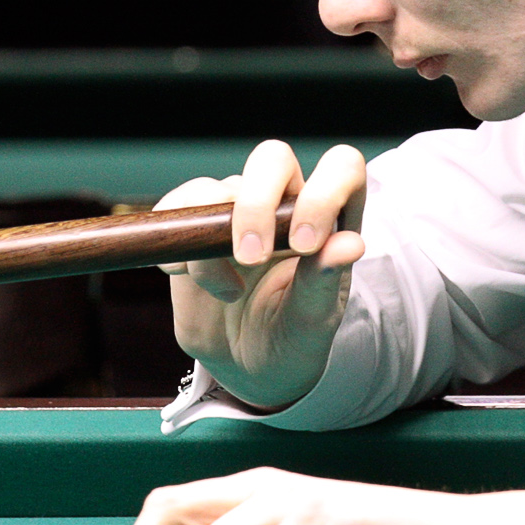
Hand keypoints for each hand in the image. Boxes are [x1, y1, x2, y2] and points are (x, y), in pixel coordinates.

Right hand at [159, 141, 366, 410]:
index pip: (340, 167)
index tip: (305, 246)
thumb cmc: (292, 337)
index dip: (324, 192)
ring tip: (228, 291)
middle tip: (251, 258)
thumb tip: (350, 244)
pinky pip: (174, 209)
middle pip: (272, 159)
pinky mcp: (194, 227)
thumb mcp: (313, 319)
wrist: (247, 366)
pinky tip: (185, 275)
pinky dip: (175, 242)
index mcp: (330, 217)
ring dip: (212, 238)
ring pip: (214, 188)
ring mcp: (236, 211)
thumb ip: (325, 279)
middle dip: (256, 205)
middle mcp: (284, 202)